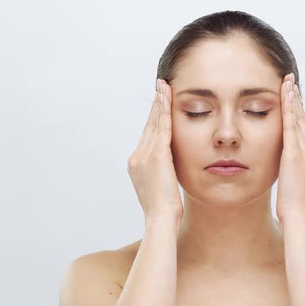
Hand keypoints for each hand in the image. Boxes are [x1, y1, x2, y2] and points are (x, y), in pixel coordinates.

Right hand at [127, 79, 182, 220]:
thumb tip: (168, 170)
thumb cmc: (164, 210)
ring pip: (154, 123)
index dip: (153, 118)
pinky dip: (164, 110)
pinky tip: (167, 97)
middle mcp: (137, 157)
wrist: (160, 219)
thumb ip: (161, 174)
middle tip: (160, 86)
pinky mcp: (157, 155)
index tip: (158, 104)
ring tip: (164, 86)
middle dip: (155, 105)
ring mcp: (145, 155)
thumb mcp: (160, 188)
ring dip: (159, 103)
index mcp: (136, 164)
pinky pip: (161, 127)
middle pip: (148, 125)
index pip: (147, 135)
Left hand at [275, 73, 304, 222]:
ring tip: (287, 82)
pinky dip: (289, 108)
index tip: (296, 100)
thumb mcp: (303, 186)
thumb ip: (302, 174)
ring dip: (293, 99)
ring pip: (299, 119)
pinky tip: (285, 94)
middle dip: (297, 101)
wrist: (300, 218)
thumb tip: (297, 171)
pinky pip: (291, 125)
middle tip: (291, 83)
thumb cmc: (298, 208)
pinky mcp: (295, 154)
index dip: (301, 114)